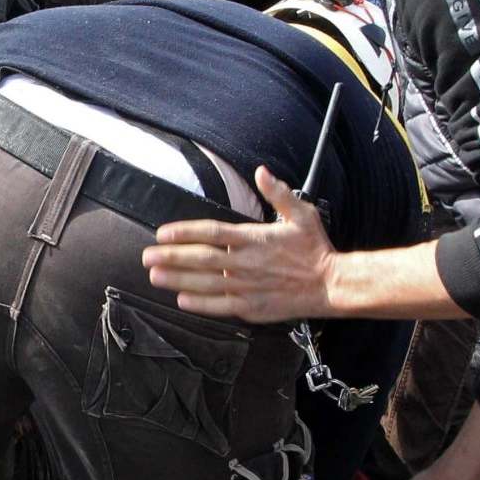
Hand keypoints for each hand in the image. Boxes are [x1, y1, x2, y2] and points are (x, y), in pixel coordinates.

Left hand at [143, 167, 333, 322]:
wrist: (332, 285)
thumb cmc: (315, 249)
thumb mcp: (301, 214)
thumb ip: (278, 193)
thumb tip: (262, 172)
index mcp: (254, 239)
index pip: (211, 233)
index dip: (184, 232)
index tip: (162, 233)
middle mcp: (246, 263)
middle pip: (200, 259)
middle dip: (170, 257)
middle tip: (146, 256)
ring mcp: (248, 287)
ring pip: (205, 283)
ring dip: (177, 280)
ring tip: (155, 276)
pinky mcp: (252, 307)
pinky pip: (220, 306)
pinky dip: (200, 303)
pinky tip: (181, 300)